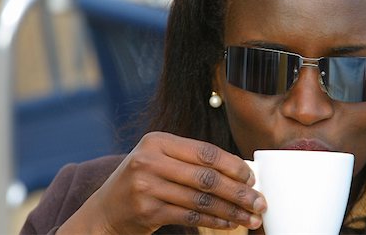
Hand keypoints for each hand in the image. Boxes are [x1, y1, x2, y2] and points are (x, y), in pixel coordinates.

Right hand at [58, 132, 266, 234]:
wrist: (106, 209)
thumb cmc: (142, 179)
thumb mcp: (159, 159)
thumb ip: (191, 160)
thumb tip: (238, 172)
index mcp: (157, 141)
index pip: (204, 151)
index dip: (232, 165)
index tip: (252, 177)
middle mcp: (150, 160)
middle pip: (206, 177)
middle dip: (238, 192)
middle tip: (259, 201)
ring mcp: (147, 187)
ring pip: (201, 200)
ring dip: (231, 210)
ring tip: (251, 217)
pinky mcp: (148, 211)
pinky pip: (190, 217)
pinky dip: (213, 221)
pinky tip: (229, 223)